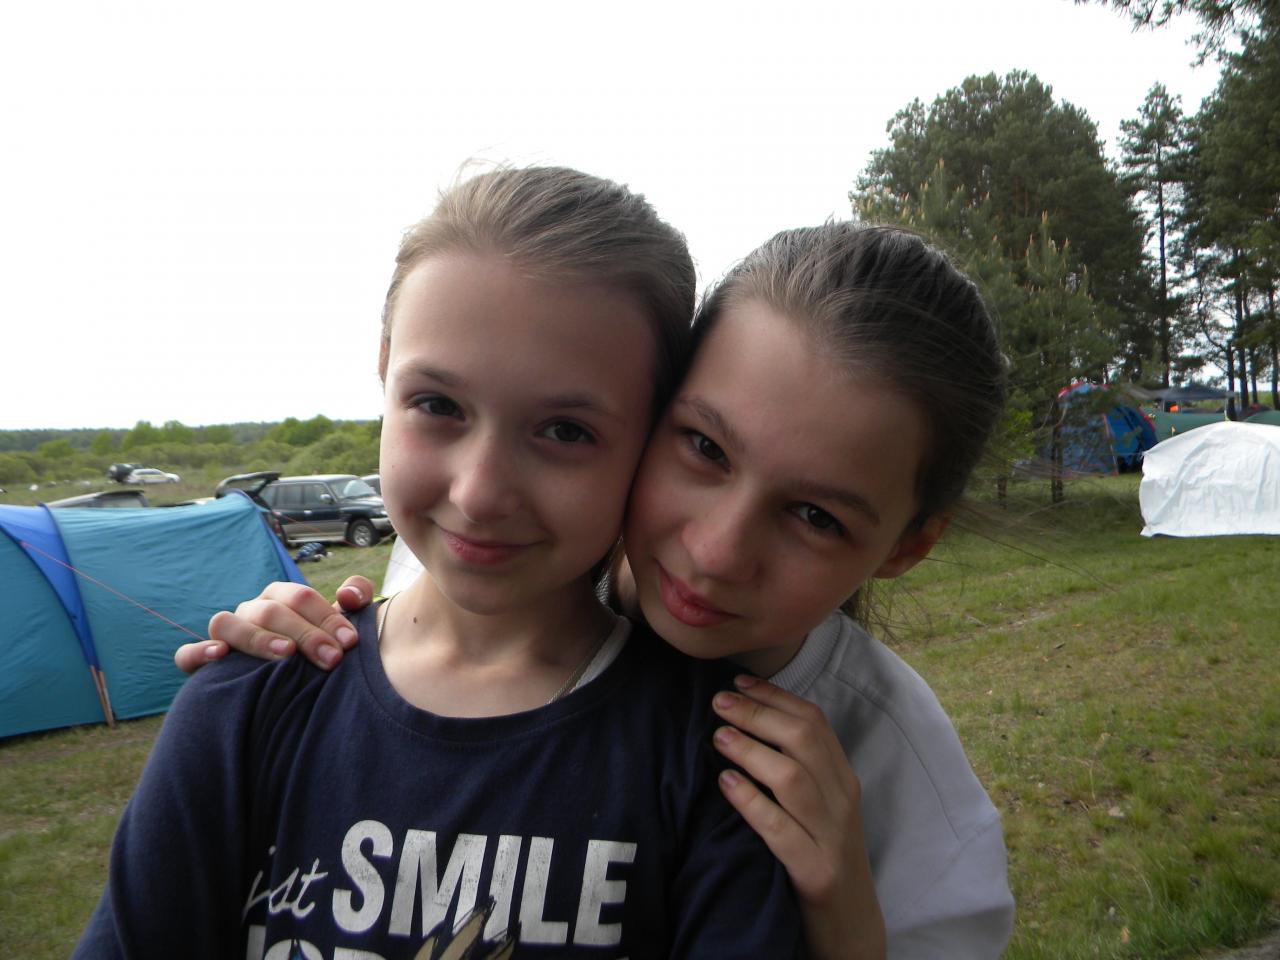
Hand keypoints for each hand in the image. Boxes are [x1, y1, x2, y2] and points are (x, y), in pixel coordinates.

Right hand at [173, 576, 374, 673]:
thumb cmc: (318, 653)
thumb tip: (351, 594)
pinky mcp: (201, 663)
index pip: (300, 597)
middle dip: (305, 633)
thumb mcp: (337, 628)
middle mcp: (251, 612)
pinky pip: (187, 654)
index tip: (349, 642)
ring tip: (286, 654)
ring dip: (257, 637)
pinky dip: (199, 652)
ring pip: (227, 623)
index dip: (326, 616)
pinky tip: (220, 656)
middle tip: (331, 659)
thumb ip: (353, 600)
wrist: (290, 693)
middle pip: (270, 610)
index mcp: (280, 599)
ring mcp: (225, 635)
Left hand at [712, 675, 885, 959]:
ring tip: (718, 737)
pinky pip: (781, 830)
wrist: (850, 923)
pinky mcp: (815, 870)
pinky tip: (726, 785)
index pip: (814, 722)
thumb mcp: (818, 806)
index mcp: (843, 778)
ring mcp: (831, 835)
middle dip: (759, 715)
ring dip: (752, 751)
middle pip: (804, 741)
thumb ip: (796, 766)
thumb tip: (747, 721)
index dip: (774, 697)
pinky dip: (752, 803)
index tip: (737, 682)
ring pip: (793, 779)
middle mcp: (842, 799)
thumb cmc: (820, 855)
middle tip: (718, 702)